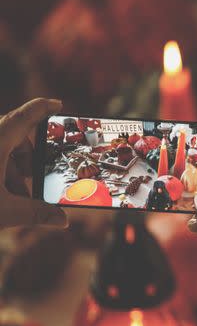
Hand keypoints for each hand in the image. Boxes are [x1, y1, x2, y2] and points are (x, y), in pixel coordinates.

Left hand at [0, 99, 67, 229]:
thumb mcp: (5, 212)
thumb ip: (37, 214)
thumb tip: (63, 220)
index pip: (26, 116)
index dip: (44, 108)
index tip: (58, 105)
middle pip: (14, 136)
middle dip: (28, 158)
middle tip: (36, 179)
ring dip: (11, 170)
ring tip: (14, 197)